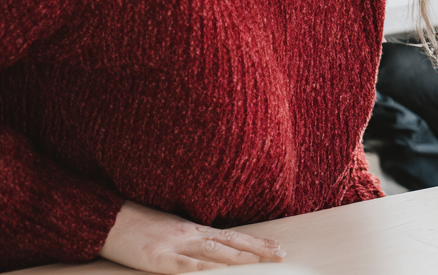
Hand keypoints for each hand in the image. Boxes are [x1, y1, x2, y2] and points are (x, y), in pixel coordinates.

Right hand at [99, 200, 284, 272]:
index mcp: (193, 228)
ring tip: (262, 263)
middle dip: (258, 250)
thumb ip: (189, 238)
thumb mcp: (168, 228)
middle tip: (283, 255)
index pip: (232, 236)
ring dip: (240, 259)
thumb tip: (209, 247)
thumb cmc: (135, 224)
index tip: (277, 246)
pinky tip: (219, 274)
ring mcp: (175, 245)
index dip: (256, 242)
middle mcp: (190, 235)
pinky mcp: (158, 258)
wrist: (106, 217)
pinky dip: (205, 270)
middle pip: (231, 243)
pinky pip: (186, 266)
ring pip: (215, 253)